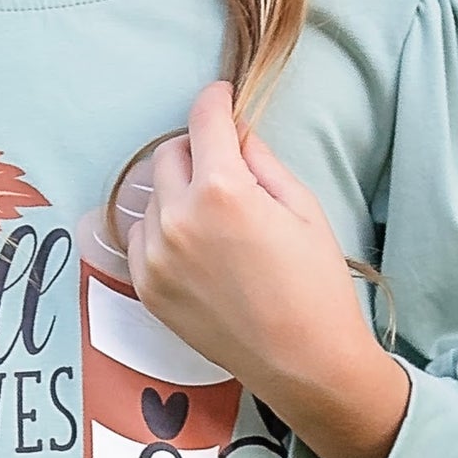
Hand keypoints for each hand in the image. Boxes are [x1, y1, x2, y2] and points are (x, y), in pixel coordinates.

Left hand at [127, 79, 410, 457]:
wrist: (303, 361)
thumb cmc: (315, 284)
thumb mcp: (302, 207)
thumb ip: (260, 161)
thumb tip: (235, 133)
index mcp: (222, 190)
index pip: (203, 121)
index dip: (214, 101)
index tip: (220, 96)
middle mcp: (178, 218)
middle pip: (169, 154)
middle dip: (196, 150)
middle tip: (225, 166)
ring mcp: (155, 255)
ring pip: (152, 195)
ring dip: (178, 191)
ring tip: (215, 216)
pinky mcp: (146, 286)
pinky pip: (141, 236)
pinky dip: (162, 229)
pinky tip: (196, 246)